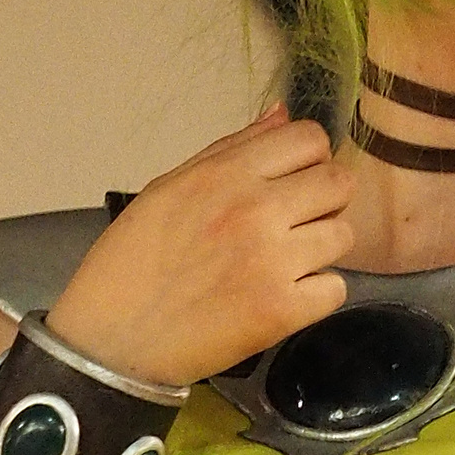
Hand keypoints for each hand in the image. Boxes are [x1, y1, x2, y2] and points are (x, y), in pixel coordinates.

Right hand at [46, 101, 354, 387]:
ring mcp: (272, 261)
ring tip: (285, 262)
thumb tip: (283, 112)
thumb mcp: (169, 188)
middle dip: (324, 200)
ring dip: (321, 248)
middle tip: (296, 223)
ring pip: (342, 235)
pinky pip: (336, 288)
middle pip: (339, 183)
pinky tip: (283, 295)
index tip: (294, 180)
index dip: (310, 158)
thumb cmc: (132, 263)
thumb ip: (231, 149)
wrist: (112, 341)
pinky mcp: (282, 311)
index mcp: (225, 174)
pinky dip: (315, 294)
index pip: (309, 139)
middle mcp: (255, 210)